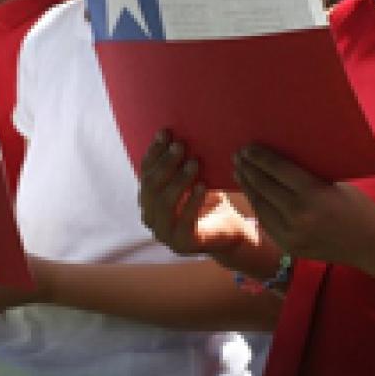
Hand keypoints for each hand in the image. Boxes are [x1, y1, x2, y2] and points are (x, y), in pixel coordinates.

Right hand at [138, 131, 256, 257]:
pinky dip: (192, 201)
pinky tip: (202, 186)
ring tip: (194, 163)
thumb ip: (178, 163)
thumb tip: (172, 131)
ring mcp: (163, 234)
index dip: (154, 152)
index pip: (145, 172)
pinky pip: (184, 220)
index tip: (166, 132)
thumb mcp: (191, 179)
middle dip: (166, 163)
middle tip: (181, 145)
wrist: (229, 232)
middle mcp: (150, 217)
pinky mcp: (181, 245)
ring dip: (179, 180)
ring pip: (164, 202)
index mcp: (148, 200)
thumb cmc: (208, 201)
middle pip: (151, 186)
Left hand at [233, 143, 374, 269]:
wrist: (370, 244)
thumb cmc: (355, 206)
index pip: (278, 170)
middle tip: (237, 155)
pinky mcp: (290, 246)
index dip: (260, 157)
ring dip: (247, 187)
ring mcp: (293, 234)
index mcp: (314, 194)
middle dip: (248, 169)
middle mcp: (300, 216)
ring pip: (261, 206)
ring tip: (238, 172)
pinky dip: (257, 205)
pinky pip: (267, 222)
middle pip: (264, 187)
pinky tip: (251, 193)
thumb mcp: (333, 184)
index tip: (248, 146)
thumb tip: (277, 159)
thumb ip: (306, 176)